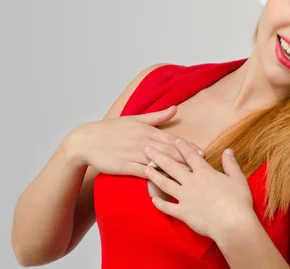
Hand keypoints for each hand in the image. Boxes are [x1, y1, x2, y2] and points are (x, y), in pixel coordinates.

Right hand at [66, 106, 198, 176]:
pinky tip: (166, 182)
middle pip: (169, 150)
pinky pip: (143, 172)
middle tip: (203, 163)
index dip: (188, 146)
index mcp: (147, 130)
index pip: (172, 139)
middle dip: (187, 157)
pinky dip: (155, 176)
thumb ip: (157, 117)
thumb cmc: (111, 129)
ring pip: (159, 162)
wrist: (86, 140)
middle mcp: (143, 142)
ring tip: (191, 174)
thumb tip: (175, 108)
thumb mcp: (135, 119)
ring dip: (176, 168)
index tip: (202, 152)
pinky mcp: (125, 166)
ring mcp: (134, 154)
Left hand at [142, 138, 253, 239]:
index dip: (182, 147)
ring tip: (144, 169)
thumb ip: (230, 163)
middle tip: (146, 149)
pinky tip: (152, 200)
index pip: (190, 156)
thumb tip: (227, 150)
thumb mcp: (237, 178)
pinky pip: (167, 207)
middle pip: (171, 166)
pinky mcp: (182, 212)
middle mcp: (191, 182)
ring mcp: (185, 197)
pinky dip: (159, 203)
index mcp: (204, 172)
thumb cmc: (237, 200)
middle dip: (158, 156)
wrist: (232, 223)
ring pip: (165, 184)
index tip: (174, 141)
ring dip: (154, 176)